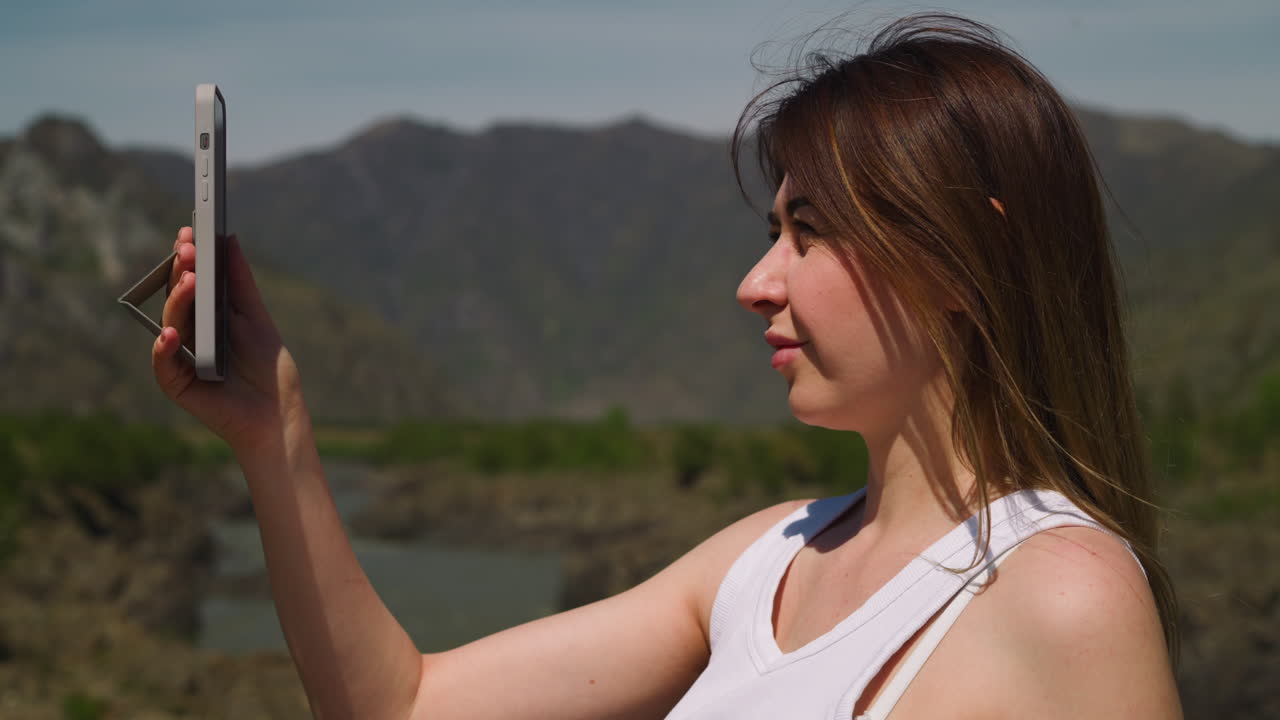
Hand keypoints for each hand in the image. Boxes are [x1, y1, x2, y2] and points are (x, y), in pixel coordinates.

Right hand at [152, 227, 306, 456]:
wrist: (278, 413)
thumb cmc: (269, 368)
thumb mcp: (256, 317)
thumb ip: (239, 282)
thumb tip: (229, 239)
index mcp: (205, 316)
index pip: (190, 282)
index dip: (187, 257)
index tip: (191, 230)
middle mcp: (187, 334)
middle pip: (177, 298)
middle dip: (180, 271)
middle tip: (187, 247)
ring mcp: (180, 358)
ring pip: (168, 324)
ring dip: (176, 301)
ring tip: (188, 280)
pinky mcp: (177, 384)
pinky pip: (163, 363)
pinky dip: (165, 348)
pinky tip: (172, 334)